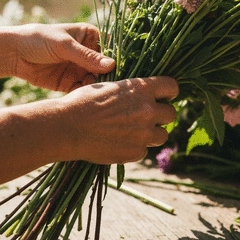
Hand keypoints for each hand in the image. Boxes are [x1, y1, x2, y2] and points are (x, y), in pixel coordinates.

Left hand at [13, 23, 114, 91]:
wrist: (13, 53)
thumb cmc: (39, 39)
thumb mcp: (64, 46)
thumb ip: (87, 56)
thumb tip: (112, 65)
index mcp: (90, 37)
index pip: (110, 48)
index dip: (117, 59)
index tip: (124, 71)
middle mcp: (88, 54)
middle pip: (105, 68)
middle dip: (109, 77)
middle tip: (112, 88)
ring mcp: (80, 69)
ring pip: (95, 81)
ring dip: (97, 88)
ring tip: (98, 95)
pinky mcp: (70, 83)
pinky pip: (82, 90)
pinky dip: (85, 95)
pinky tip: (87, 99)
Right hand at [60, 76, 178, 164]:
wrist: (67, 127)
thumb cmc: (83, 102)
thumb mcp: (109, 86)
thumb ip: (131, 91)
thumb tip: (141, 95)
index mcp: (141, 88)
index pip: (172, 87)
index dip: (169, 92)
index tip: (164, 96)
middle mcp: (147, 110)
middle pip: (171, 113)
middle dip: (161, 115)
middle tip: (147, 116)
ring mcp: (143, 133)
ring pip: (161, 135)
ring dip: (151, 133)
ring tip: (133, 131)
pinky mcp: (135, 152)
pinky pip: (144, 149)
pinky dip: (136, 146)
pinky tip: (119, 141)